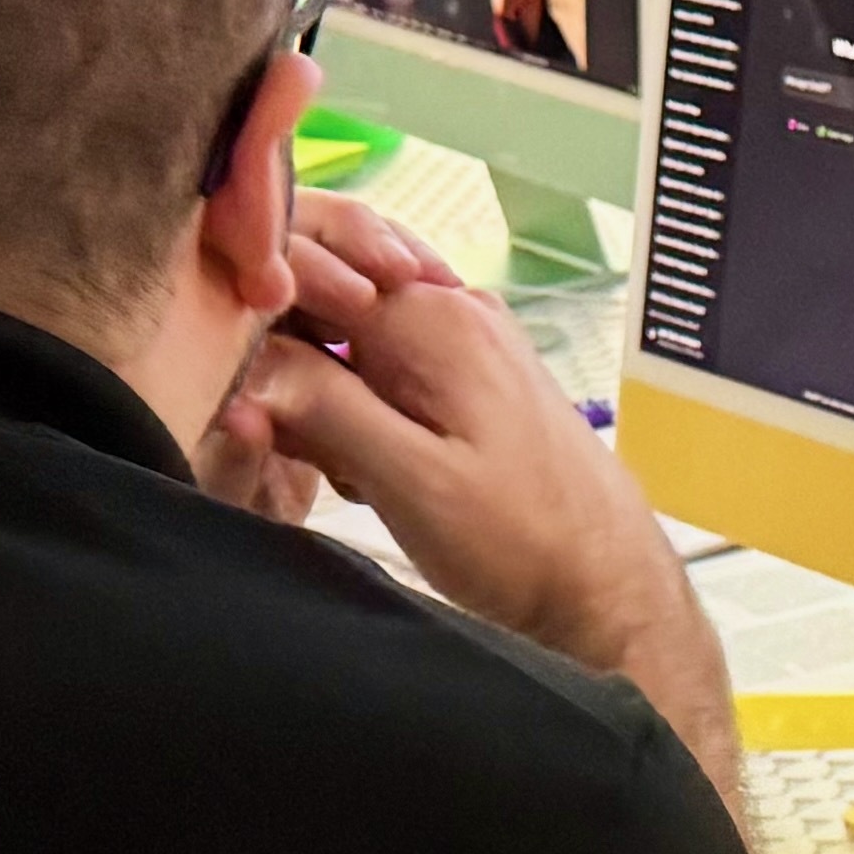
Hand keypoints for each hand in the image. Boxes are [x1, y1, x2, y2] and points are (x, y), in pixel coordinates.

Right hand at [228, 205, 704, 703]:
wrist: (606, 583)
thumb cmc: (526, 540)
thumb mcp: (409, 479)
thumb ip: (324, 410)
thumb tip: (246, 363)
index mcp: (432, 316)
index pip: (300, 271)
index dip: (257, 330)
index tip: (248, 395)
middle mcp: (451, 310)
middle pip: (320, 304)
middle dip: (292, 374)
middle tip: (309, 450)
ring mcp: (465, 344)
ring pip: (346, 348)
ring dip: (328, 409)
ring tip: (361, 475)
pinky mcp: (469, 383)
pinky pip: (384, 378)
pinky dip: (365, 423)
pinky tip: (382, 476)